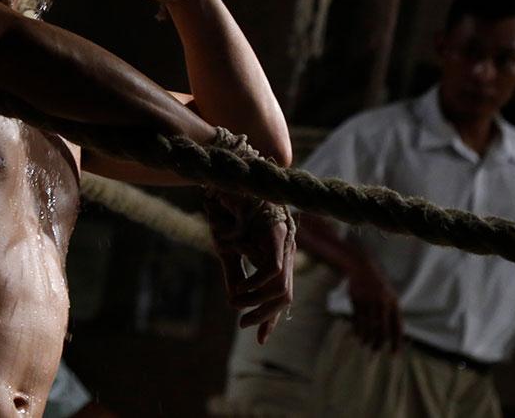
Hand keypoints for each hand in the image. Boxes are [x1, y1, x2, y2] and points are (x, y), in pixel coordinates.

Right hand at [203, 189, 295, 344]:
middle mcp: (286, 249)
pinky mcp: (277, 233)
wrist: (229, 176)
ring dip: (258, 302)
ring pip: (281, 286)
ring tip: (237, 304)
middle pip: (286, 295)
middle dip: (265, 316)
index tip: (260, 338)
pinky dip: (256, 284)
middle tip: (243, 323)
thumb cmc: (228, 211)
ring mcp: (284, 241)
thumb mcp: (229, 249)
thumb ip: (236, 273)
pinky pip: (273, 269)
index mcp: (278, 253)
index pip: (282, 293)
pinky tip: (240, 290)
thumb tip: (237, 301)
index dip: (272, 317)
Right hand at [345, 259, 401, 352]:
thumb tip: (394, 333)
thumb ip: (392, 312)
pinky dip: (357, 329)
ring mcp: (369, 302)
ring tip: (366, 344)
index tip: (394, 353)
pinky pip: (358, 320)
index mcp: (394, 303)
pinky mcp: (357, 301)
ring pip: (368, 326)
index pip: (397, 327)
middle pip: (382, 330)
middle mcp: (382, 303)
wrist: (362, 268)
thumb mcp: (389, 295)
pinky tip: (357, 335)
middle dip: (379, 343)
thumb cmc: (378, 284)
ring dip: (367, 338)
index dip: (396, 342)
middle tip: (376, 350)